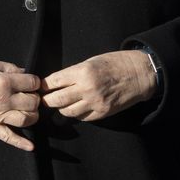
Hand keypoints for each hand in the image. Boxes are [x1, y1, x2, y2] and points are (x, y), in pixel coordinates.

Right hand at [0, 58, 41, 150]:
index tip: (31, 82)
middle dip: (34, 98)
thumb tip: (23, 71)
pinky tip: (31, 146)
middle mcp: (3, 100)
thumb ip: (7, 67)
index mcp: (3, 82)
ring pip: (27, 119)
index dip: (34, 82)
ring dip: (32, 115)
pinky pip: (9, 137)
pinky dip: (21, 143)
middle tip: (28, 95)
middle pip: (33, 102)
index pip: (32, 83)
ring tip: (28, 110)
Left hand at [40, 50, 156, 121]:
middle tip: (43, 99)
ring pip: (67, 112)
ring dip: (61, 108)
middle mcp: (87, 89)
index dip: (44, 85)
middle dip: (47, 100)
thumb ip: (74, 73)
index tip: (40, 87)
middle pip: (56, 100)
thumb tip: (56, 83)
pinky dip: (76, 113)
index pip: (54, 81)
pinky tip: (77, 107)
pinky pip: (82, 118)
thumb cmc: (115, 63)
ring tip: (61, 103)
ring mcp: (95, 103)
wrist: (139, 74)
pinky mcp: (102, 113)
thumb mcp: (91, 61)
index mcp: (82, 72)